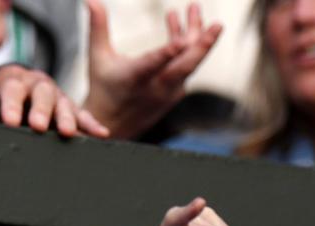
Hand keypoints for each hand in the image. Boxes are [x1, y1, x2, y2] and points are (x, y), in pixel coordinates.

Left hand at [0, 64, 109, 137]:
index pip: (12, 91)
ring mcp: (55, 95)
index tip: (9, 121)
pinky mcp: (69, 106)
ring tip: (68, 133)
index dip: (11, 105)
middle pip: (41, 94)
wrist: (17, 90)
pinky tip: (100, 134)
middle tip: (38, 126)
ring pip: (63, 103)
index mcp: (14, 82)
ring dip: (67, 117)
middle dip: (41, 110)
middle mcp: (37, 85)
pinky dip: (91, 123)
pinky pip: (82, 114)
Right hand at [82, 0, 222, 139]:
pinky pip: (186, 65)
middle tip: (218, 25)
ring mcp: (169, 91)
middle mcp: (155, 87)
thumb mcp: (97, 57)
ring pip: (190, 61)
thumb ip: (97, 27)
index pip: (151, 65)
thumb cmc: (103, 87)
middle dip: (203, 44)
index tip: (179, 42)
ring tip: (193, 8)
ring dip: (196, 35)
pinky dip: (186, 45)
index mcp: (133, 79)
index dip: (166, 53)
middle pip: (185, 66)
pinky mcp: (177, 92)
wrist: (112, 125)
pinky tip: (179, 26)